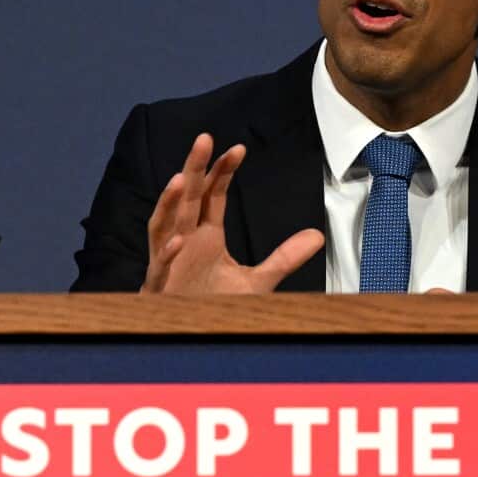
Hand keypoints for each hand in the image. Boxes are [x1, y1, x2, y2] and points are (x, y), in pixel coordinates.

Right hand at [142, 133, 324, 293]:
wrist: (192, 337)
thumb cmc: (213, 305)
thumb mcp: (258, 281)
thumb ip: (284, 257)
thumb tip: (317, 236)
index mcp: (205, 236)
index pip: (213, 196)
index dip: (222, 171)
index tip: (238, 149)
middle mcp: (184, 241)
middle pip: (188, 198)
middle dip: (194, 169)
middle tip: (203, 139)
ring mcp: (169, 260)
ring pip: (164, 224)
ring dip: (169, 202)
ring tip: (180, 179)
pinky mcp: (160, 285)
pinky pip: (160, 266)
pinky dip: (168, 253)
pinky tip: (179, 240)